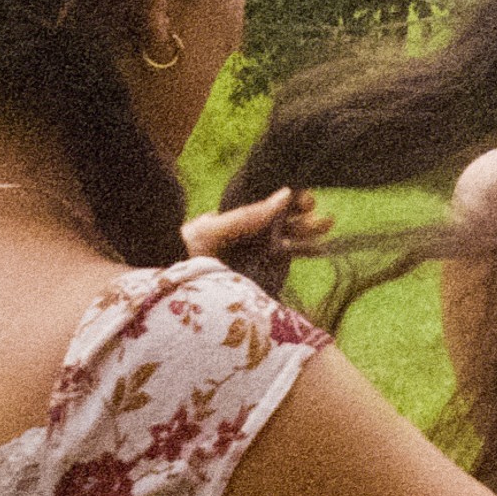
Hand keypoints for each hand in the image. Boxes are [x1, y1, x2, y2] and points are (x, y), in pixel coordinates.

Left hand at [183, 186, 333, 264]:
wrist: (169, 301)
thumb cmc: (179, 257)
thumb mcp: (209, 232)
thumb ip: (246, 216)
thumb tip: (284, 195)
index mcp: (231, 220)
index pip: (265, 205)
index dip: (286, 200)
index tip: (303, 198)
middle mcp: (246, 237)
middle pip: (280, 222)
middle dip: (302, 215)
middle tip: (319, 214)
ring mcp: (256, 258)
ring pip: (288, 241)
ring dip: (308, 232)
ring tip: (328, 224)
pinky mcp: (263, 279)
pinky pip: (286, 264)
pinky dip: (304, 254)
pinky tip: (320, 247)